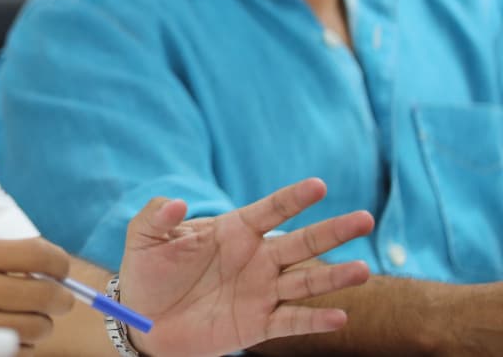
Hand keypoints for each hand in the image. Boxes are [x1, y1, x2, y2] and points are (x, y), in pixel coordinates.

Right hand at [0, 237, 75, 354]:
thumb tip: (49, 268)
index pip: (40, 256)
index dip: (60, 264)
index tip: (59, 270)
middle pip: (47, 296)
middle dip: (60, 298)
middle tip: (56, 299)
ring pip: (38, 329)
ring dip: (40, 324)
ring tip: (25, 317)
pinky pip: (18, 352)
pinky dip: (21, 345)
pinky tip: (5, 334)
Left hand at [118, 177, 373, 356]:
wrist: (143, 319)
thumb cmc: (147, 272)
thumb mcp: (143, 238)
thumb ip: (157, 216)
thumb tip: (176, 202)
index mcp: (233, 231)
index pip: (270, 210)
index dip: (293, 198)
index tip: (319, 185)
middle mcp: (255, 259)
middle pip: (301, 243)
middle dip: (332, 231)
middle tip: (365, 218)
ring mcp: (260, 292)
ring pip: (305, 282)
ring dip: (334, 277)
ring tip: (363, 270)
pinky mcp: (257, 324)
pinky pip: (291, 322)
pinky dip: (314, 321)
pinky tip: (338, 316)